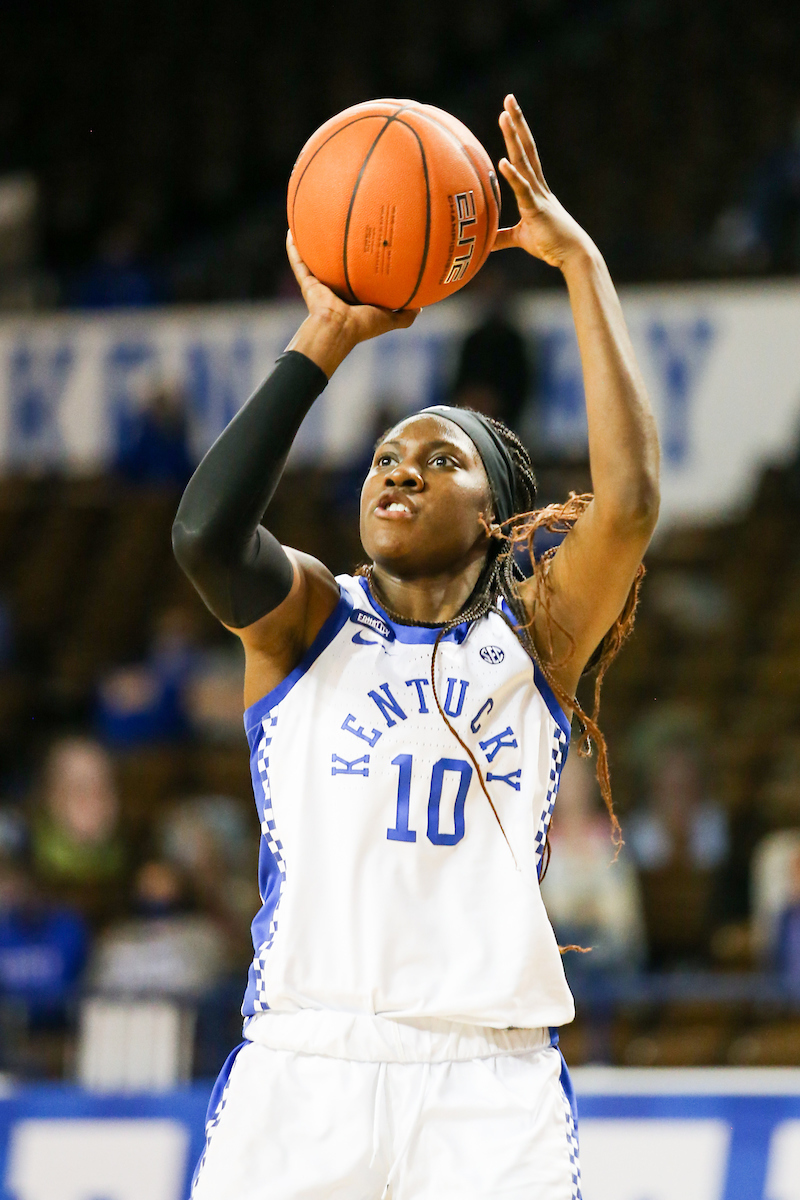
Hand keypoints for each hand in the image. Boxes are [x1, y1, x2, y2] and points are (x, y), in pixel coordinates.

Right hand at [286, 233, 418, 375]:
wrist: (338, 329)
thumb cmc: (363, 326)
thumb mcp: (389, 319)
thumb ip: (405, 315)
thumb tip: (421, 308)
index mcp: (353, 296)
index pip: (357, 275)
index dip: (361, 261)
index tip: (368, 243)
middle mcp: (336, 289)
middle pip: (335, 264)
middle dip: (336, 248)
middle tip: (341, 225)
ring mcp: (320, 285)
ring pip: (314, 260)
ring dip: (311, 244)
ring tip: (310, 222)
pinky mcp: (308, 283)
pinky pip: (299, 262)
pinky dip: (293, 249)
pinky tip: (291, 231)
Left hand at [493, 95, 594, 270]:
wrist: (573, 256)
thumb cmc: (550, 246)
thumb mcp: (521, 238)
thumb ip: (502, 236)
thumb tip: (485, 242)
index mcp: (534, 189)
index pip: (524, 155)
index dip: (516, 133)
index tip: (508, 113)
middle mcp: (538, 186)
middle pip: (525, 147)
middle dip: (517, 122)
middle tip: (509, 99)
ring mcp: (538, 195)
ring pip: (523, 160)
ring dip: (513, 137)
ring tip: (504, 115)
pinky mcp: (537, 209)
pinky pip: (522, 190)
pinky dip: (512, 175)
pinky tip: (502, 161)